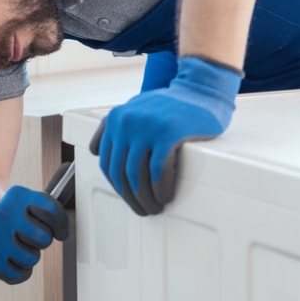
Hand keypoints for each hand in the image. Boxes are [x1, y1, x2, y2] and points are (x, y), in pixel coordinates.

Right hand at [0, 185, 68, 283]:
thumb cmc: (15, 220)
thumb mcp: (32, 204)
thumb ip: (53, 207)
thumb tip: (70, 205)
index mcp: (17, 195)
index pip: (53, 210)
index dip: (60, 224)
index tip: (57, 230)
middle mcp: (2, 213)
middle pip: (44, 238)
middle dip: (42, 241)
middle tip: (29, 237)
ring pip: (32, 259)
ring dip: (29, 257)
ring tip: (16, 247)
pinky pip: (20, 275)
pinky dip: (18, 271)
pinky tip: (7, 259)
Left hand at [90, 56, 240, 215]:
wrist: (202, 90)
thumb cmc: (172, 104)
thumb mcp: (136, 107)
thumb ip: (115, 126)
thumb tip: (97, 150)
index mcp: (116, 118)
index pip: (107, 163)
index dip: (117, 187)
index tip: (129, 198)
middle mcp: (127, 122)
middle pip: (121, 172)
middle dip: (131, 198)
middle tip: (143, 210)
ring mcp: (148, 127)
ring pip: (138, 176)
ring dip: (146, 198)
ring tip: (155, 207)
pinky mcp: (169, 133)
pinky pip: (159, 171)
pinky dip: (161, 189)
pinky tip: (165, 196)